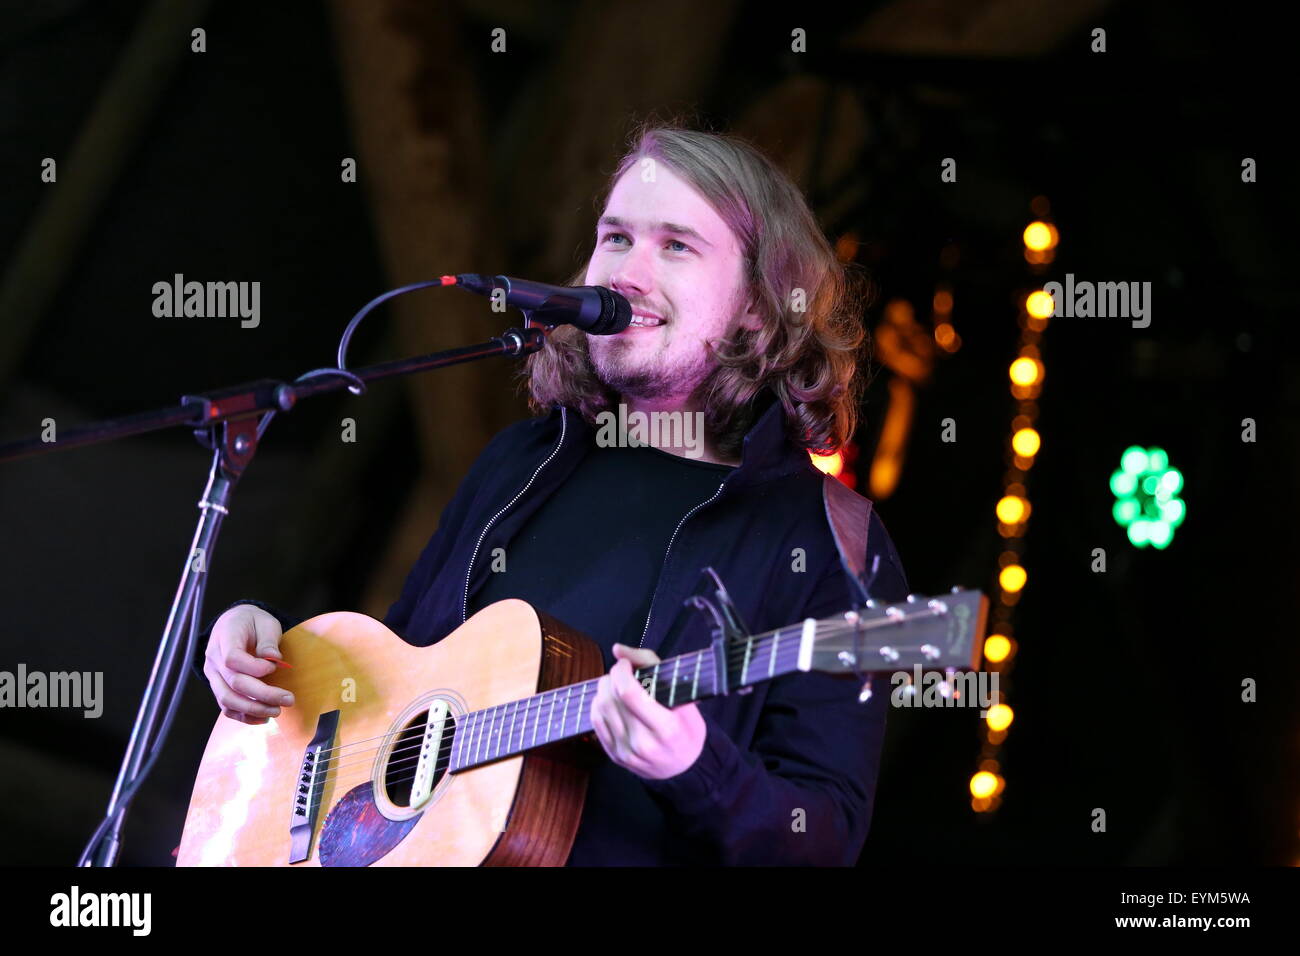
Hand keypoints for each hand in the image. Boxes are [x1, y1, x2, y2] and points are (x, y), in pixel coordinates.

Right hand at [203, 605, 292, 723]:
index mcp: (225, 637)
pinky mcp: (218, 687)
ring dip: (253, 709)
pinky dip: (244, 716)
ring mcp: (213, 675)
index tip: (274, 668)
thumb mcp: (265, 622)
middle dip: (263, 695)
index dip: (254, 668)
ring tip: (277, 711)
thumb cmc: (252, 623)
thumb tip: (274, 660)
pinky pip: (226, 707)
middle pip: (233, 683)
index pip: (232, 658)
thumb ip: (268, 640)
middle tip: (288, 699)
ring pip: (227, 699)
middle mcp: (213, 658)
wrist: (234, 624)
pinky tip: (263, 717)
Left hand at [590, 642, 706, 779]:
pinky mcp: (615, 756)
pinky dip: (598, 705)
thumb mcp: (683, 694)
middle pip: (611, 700)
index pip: (629, 693)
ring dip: (604, 689)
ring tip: (615, 684)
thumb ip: (650, 664)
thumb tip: (617, 649)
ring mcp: (627, 752)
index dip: (621, 671)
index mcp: (666, 727)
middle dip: (611, 677)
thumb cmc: (686, 727)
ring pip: (601, 709)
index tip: (625, 664)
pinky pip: (595, 723)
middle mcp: (644, 743)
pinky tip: (609, 700)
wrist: (684, 767)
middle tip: (621, 672)